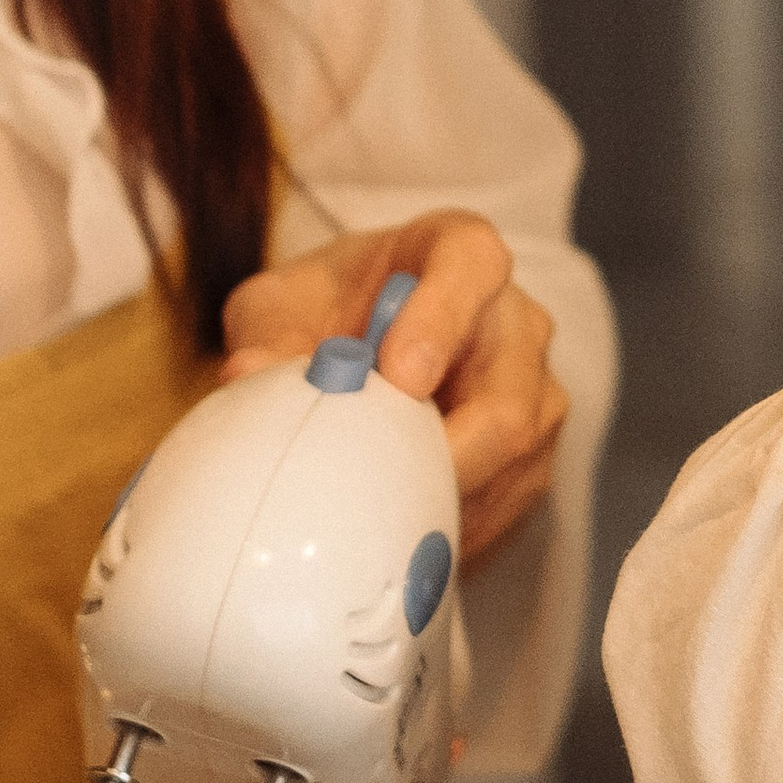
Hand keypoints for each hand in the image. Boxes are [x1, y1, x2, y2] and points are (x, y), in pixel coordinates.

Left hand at [221, 215, 569, 565]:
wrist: (370, 344)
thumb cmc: (331, 310)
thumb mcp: (285, 304)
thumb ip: (267, 331)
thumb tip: (247, 375)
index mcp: (459, 253)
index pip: (473, 265)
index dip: (441, 319)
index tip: (397, 376)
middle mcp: (514, 318)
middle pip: (509, 393)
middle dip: (449, 449)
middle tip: (380, 482)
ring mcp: (535, 389)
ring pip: (514, 458)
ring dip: (442, 494)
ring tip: (373, 518)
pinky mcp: (534, 454)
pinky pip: (506, 502)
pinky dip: (448, 522)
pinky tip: (396, 529)